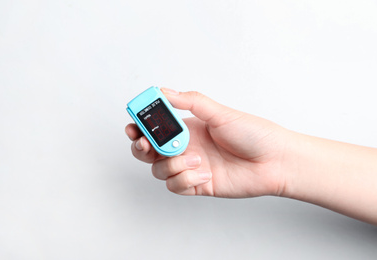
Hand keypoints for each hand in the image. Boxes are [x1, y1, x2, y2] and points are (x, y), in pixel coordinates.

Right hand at [125, 89, 292, 197]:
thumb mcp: (220, 113)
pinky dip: (185, 180)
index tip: (134, 125)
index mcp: (188, 128)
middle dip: (142, 148)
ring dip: (173, 165)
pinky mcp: (197, 185)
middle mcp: (186, 147)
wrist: (274, 161)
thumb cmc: (253, 134)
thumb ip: (191, 102)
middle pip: (149, 151)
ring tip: (197, 159)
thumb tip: (165, 91)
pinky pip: (175, 186)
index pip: (155, 127)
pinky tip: (205, 173)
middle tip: (147, 144)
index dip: (140, 126)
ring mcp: (190, 167)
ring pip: (159, 170)